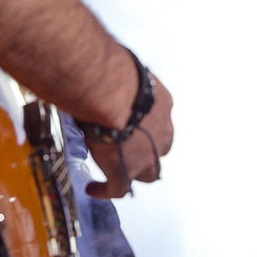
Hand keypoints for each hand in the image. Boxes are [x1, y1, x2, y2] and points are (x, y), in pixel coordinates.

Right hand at [83, 76, 173, 198]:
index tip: (136, 125)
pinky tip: (94, 188)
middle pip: (160, 151)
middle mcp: (161, 133)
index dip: (148, 126)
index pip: (159, 120)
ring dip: (134, 173)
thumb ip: (119, 76)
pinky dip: (105, 190)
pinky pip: (117, 188)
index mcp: (162, 105)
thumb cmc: (115, 73)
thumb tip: (104, 66)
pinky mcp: (125, 172)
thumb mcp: (126, 69)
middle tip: (133, 152)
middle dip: (149, 154)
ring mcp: (145, 157)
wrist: (109, 93)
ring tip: (118, 173)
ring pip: (146, 173)